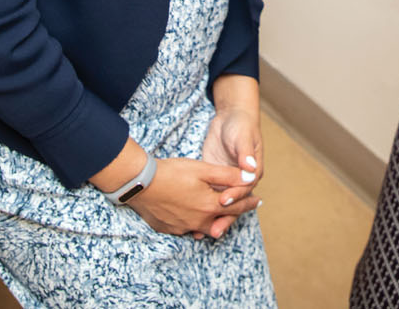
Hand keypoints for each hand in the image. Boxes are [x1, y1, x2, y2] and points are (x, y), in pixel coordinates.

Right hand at [122, 156, 258, 237]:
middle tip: (239, 209)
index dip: (248, 203)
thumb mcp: (203, 170)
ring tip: (216, 214)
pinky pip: (186, 228)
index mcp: (209, 207)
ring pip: (203, 228)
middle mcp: (198, 221)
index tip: (258, 201)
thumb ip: (228, 176)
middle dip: (232, 215)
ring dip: (212, 221)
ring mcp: (182, 227)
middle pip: (221, 221)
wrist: (140, 183)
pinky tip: (191, 215)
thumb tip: (249, 178)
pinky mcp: (168, 228)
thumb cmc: (173, 172)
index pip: (236, 207)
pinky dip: (193, 222)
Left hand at [201, 106, 262, 238]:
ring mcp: (228, 182)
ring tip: (201, 234)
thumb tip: (249, 168)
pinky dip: (203, 209)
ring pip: (223, 205)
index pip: (244, 189)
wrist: (231, 118)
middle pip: (235, 204)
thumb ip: (245, 153)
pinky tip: (193, 221)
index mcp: (252, 172)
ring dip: (213, 219)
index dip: (235, 196)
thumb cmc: (241, 126)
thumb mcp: (243, 137)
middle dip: (224, 218)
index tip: (223, 200)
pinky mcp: (215, 180)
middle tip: (214, 231)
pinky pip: (211, 198)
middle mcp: (241, 181)